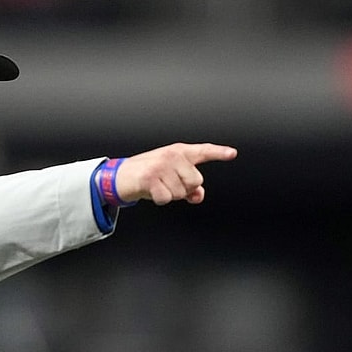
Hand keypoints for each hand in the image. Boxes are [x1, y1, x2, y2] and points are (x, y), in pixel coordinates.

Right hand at [114, 143, 236, 204]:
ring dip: (169, 195)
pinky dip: (159, 200)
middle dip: (184, 189)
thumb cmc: (147, 175)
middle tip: (168, 184)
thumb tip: (198, 195)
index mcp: (179, 152)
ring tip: (157, 186)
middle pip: (196, 181)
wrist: (119, 176)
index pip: (203, 151)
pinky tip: (150, 191)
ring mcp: (160, 165)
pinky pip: (166, 198)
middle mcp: (171, 156)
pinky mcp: (150, 177)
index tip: (232, 153)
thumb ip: (189, 185)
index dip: (219, 153)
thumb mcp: (170, 177)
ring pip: (181, 192)